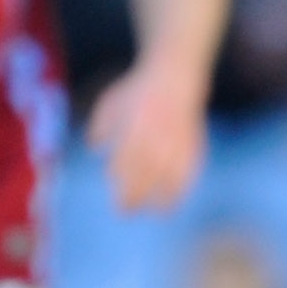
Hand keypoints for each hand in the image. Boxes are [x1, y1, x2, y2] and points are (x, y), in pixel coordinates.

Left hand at [87, 58, 208, 212]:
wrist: (174, 75)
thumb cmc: (137, 90)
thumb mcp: (111, 102)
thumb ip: (100, 125)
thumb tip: (94, 148)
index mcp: (134, 127)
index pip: (127, 162)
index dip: (122, 183)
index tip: (117, 199)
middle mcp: (156, 136)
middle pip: (146, 173)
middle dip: (136, 196)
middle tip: (126, 212)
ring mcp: (176, 140)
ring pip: (170, 175)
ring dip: (161, 196)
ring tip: (154, 212)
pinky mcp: (192, 142)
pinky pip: (189, 170)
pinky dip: (182, 187)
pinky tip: (174, 200)